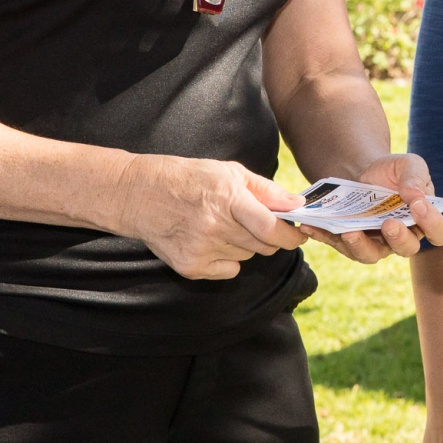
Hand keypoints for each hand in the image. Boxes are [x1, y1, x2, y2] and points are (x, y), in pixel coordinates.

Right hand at [112, 155, 306, 280]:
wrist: (142, 195)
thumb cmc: (190, 178)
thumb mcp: (230, 172)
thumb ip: (267, 191)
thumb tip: (296, 205)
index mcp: (228, 199)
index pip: (270, 228)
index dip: (291, 235)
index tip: (300, 234)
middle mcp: (215, 227)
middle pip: (263, 246)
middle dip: (270, 237)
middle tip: (258, 222)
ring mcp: (201, 250)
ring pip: (247, 256)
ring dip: (246, 244)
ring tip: (224, 225)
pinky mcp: (190, 267)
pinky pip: (229, 270)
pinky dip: (228, 259)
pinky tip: (211, 240)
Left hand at [300, 153, 442, 264]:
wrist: (360, 169)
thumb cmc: (391, 170)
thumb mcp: (408, 164)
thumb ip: (415, 177)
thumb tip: (415, 197)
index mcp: (423, 219)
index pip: (439, 232)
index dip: (433, 224)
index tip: (419, 205)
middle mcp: (402, 237)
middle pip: (407, 249)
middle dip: (398, 238)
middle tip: (388, 223)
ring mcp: (375, 243)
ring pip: (370, 255)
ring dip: (360, 245)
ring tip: (349, 230)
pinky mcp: (349, 242)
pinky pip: (338, 245)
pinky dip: (325, 236)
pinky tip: (312, 225)